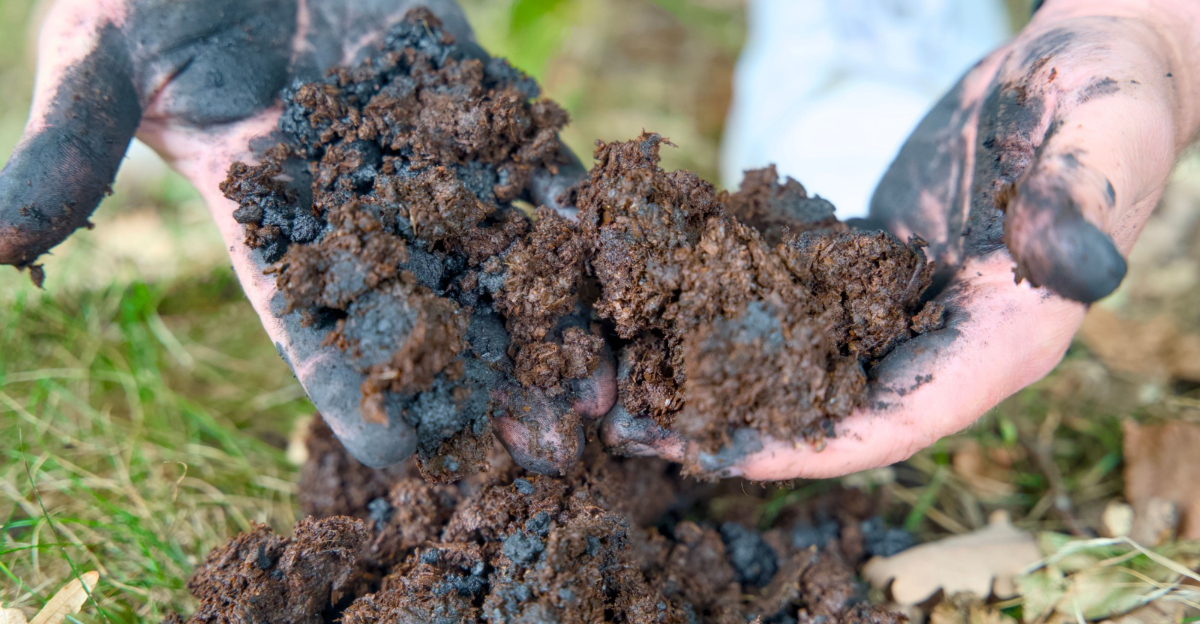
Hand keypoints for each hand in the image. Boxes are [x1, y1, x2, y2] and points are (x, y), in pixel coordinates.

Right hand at [0, 0, 613, 473]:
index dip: (354, 384)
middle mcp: (350, 192)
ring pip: (492, 235)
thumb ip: (68, 146)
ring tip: (606, 370)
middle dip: (489, 369)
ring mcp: (415, 139)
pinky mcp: (461, 82)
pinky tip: (622, 241)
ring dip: (552, 301)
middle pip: (429, 299)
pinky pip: (526, 142)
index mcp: (263, 210)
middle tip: (551, 439)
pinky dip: (569, 189)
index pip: (310, 317)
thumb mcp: (97, 53)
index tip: (407, 453)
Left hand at [603, 0, 1199, 478]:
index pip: (894, 422)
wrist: (1085, 62)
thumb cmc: (1106, 98)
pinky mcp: (873, 267)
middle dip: (732, 424)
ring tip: (624, 372)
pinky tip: (667, 300)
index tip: (713, 457)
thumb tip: (1077, 271)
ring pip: (801, 361)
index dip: (803, 448)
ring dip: (714, 373)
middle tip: (631, 423)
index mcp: (1001, 340)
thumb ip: (1076, 208)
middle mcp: (946, 340)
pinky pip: (796, 300)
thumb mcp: (1102, 142)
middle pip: (830, 410)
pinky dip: (731, 306)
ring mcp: (906, 306)